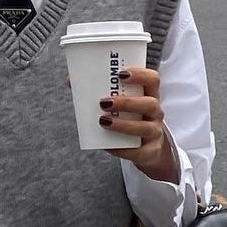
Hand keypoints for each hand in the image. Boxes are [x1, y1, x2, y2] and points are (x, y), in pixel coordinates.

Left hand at [97, 67, 178, 182]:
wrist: (147, 149)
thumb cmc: (129, 119)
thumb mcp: (121, 104)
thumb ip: (99, 91)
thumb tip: (71, 81)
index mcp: (149, 95)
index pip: (152, 79)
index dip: (140, 75)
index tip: (120, 74)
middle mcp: (155, 112)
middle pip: (150, 103)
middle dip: (126, 102)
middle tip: (104, 102)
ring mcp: (155, 132)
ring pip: (145, 127)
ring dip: (123, 124)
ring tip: (103, 121)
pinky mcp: (150, 151)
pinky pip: (138, 151)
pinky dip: (121, 149)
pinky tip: (109, 146)